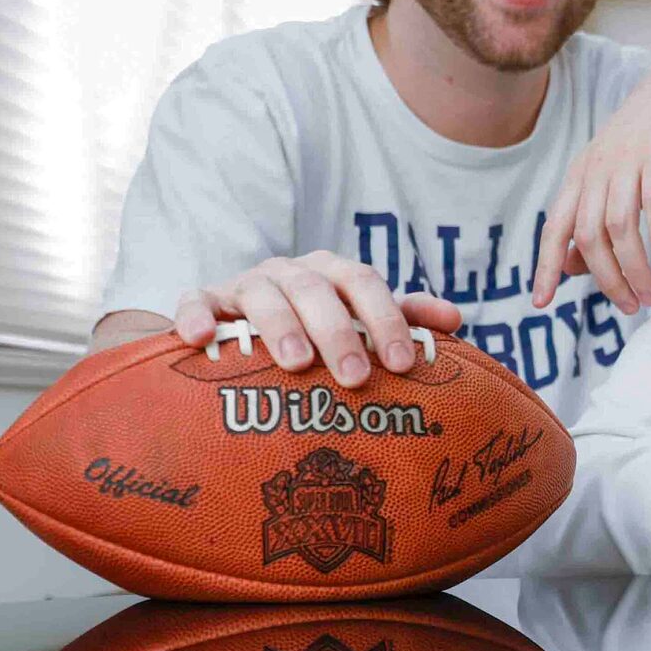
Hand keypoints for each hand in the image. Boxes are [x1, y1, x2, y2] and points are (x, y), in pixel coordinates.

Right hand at [173, 251, 461, 388]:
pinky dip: (196, 316)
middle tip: (356, 378)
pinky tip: (199, 340)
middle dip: (339, 333)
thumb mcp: (361, 321)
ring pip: (263, 294)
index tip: (404, 365)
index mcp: (333, 274)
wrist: (246, 327)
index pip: (364, 284)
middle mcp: (291, 272)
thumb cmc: (319, 329)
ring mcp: (246, 284)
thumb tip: (455, 318)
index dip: (386, 320)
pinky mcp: (206, 302)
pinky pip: (196, 302)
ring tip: (297, 365)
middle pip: (317, 291)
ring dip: (281, 326)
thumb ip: (405, 318)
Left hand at [533, 49, 650, 313]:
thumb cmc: (648, 140)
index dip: (545, 266)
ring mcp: (626, 160)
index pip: (554, 228)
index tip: (541, 303)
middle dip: (606, 279)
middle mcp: (596, 169)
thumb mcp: (611, 178)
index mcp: (579, 177)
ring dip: (635, 269)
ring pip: (619, 227)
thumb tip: (571, 268)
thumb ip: (590, 219)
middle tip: (630, 308)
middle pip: (588, 235)